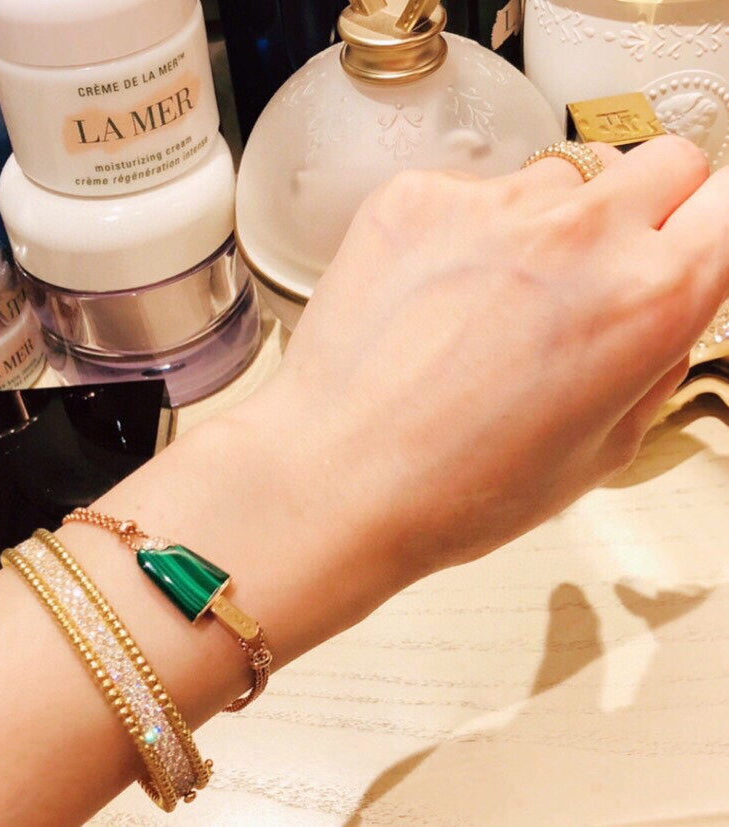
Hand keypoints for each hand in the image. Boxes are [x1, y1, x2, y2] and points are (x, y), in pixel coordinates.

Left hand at [232, 136, 728, 578]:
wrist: (337, 475)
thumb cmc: (455, 487)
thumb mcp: (599, 453)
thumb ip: (653, 363)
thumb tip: (665, 315)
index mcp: (647, 298)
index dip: (708, 233)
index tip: (687, 250)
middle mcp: (578, 232)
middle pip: (661, 163)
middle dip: (648, 211)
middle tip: (600, 271)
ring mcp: (490, 204)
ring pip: (558, 179)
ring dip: (547, 225)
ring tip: (491, 302)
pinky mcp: (415, 197)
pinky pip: (469, 192)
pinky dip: (465, 232)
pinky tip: (433, 296)